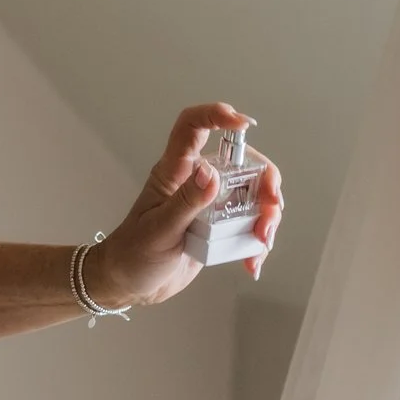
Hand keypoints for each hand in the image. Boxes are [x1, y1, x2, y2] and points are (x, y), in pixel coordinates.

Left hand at [90, 102, 284, 308]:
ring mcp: (210, 205)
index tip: (244, 124)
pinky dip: (256, 243)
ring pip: (252, 194)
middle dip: (265, 182)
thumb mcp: (160, 229)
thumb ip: (186, 201)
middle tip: (269, 210)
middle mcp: (196, 182)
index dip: (216, 115)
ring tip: (262, 241)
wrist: (130, 283)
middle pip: (241, 162)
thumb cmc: (134, 253)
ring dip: (266, 216)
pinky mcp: (219, 228)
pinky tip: (251, 261)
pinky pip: (248, 225)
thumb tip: (210, 173)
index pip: (192, 127)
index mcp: (175, 172)